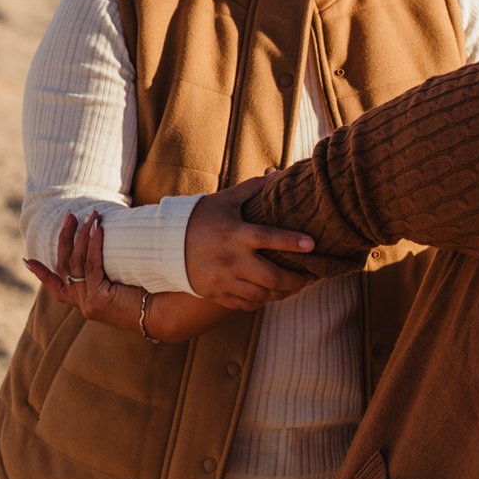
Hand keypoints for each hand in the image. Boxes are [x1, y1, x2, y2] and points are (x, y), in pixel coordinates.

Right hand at [25, 212, 148, 332]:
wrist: (165, 314)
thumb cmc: (150, 293)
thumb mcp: (121, 279)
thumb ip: (108, 268)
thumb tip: (105, 238)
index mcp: (87, 301)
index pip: (57, 288)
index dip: (41, 274)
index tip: (26, 261)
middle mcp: (84, 304)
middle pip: (64, 267)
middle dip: (65, 239)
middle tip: (69, 216)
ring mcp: (89, 304)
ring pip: (76, 264)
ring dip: (81, 235)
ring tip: (89, 214)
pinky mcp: (98, 300)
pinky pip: (92, 266)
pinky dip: (93, 244)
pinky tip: (97, 228)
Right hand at [184, 175, 317, 310]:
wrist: (166, 244)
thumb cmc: (201, 217)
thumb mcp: (226, 200)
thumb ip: (254, 188)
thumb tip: (281, 174)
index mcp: (234, 233)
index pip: (268, 238)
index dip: (292, 242)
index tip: (313, 244)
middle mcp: (230, 259)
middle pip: (271, 277)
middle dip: (296, 279)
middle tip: (313, 276)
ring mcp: (223, 280)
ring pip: (262, 295)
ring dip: (285, 293)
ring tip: (299, 286)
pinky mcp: (216, 294)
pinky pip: (247, 304)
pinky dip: (265, 301)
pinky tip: (276, 294)